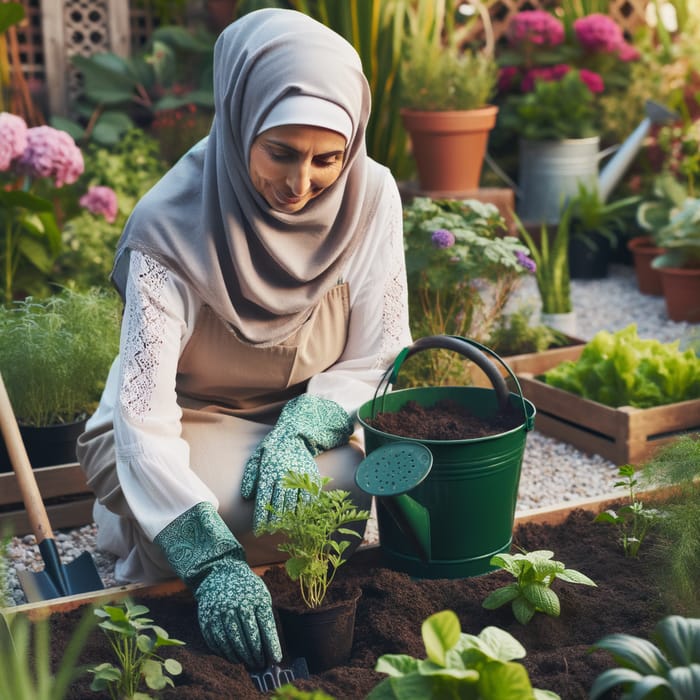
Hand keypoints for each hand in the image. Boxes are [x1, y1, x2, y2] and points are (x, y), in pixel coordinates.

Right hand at [195, 558, 280, 667]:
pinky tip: (233, 657)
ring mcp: (221, 612)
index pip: (266, 626)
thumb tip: (270, 646)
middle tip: (261, 664)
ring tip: (248, 662)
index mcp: (255, 599)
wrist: (219, 573)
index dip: (272, 645)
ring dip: (241, 656)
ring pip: (232, 642)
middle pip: (249, 637)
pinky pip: (217, 642)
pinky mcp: (207, 618)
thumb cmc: (246, 588)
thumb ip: (265, 617)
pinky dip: (226, 653)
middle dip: (256, 655)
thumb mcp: (260, 595)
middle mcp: (238, 605)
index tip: (276, 659)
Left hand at [241, 394, 352, 529]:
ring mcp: (298, 477)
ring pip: (294, 503)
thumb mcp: (257, 458)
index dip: (261, 518)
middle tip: (270, 532)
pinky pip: (308, 497)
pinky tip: (300, 516)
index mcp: (269, 473)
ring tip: (283, 528)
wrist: (295, 435)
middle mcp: (284, 476)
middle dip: (274, 522)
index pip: (264, 501)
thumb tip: (246, 496)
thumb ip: (250, 476)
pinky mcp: (310, 477)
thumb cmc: (273, 448)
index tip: (258, 530)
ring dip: (288, 518)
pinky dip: (304, 509)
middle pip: (279, 506)